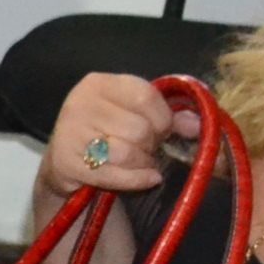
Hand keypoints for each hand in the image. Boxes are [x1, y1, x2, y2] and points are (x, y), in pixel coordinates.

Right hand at [40, 73, 192, 200]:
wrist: (66, 159)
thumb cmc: (107, 131)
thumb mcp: (134, 114)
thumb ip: (168, 116)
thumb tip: (198, 125)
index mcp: (99, 83)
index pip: (144, 96)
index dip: (163, 118)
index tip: (163, 130)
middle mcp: (80, 104)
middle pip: (137, 129)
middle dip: (150, 145)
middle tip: (146, 149)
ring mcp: (69, 133)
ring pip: (126, 153)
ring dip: (142, 164)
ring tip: (140, 162)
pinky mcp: (66, 163)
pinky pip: (113, 175)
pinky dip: (136, 180)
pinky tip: (145, 178)